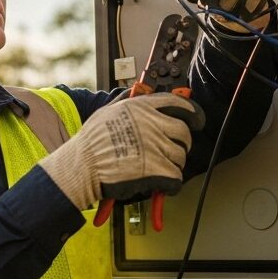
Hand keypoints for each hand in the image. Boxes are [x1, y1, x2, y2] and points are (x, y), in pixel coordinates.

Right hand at [39, 93, 203, 210]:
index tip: (196, 120)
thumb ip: (125, 102)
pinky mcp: (156, 170)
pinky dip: (170, 185)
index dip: (192, 113)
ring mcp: (155, 146)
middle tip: (174, 151)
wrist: (81, 167)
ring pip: (180, 157)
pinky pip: (176, 178)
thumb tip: (134, 93)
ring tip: (157, 169)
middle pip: (184, 132)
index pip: (178, 104)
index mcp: (141, 108)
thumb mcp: (106, 112)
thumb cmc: (90, 144)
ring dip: (172, 165)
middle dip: (182, 144)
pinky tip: (160, 185)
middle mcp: (151, 124)